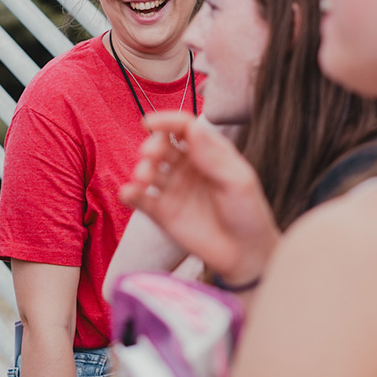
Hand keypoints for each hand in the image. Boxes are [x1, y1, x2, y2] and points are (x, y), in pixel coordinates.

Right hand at [120, 111, 278, 285]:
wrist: (245, 255)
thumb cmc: (248, 213)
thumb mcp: (238, 182)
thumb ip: (214, 157)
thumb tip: (193, 126)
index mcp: (208, 152)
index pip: (184, 128)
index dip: (167, 122)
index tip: (150, 123)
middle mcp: (187, 166)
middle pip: (162, 147)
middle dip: (152, 147)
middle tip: (150, 154)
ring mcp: (173, 189)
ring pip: (149, 171)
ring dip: (142, 170)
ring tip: (145, 177)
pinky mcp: (162, 213)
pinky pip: (141, 199)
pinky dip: (130, 194)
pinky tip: (128, 193)